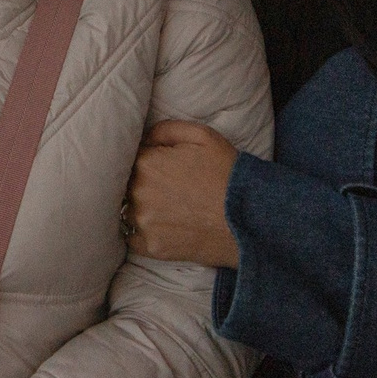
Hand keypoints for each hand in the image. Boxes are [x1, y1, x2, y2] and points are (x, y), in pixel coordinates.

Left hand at [126, 120, 239, 268]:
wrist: (249, 218)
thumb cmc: (227, 173)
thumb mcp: (202, 136)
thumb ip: (165, 130)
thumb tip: (144, 137)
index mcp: (146, 163)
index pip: (129, 158)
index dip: (146, 161)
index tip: (160, 166)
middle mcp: (139, 193)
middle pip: (127, 184)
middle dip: (142, 184)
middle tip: (167, 188)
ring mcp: (144, 223)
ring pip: (128, 211)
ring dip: (141, 208)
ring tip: (167, 208)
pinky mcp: (152, 247)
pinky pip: (133, 239)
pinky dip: (143, 233)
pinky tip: (162, 227)